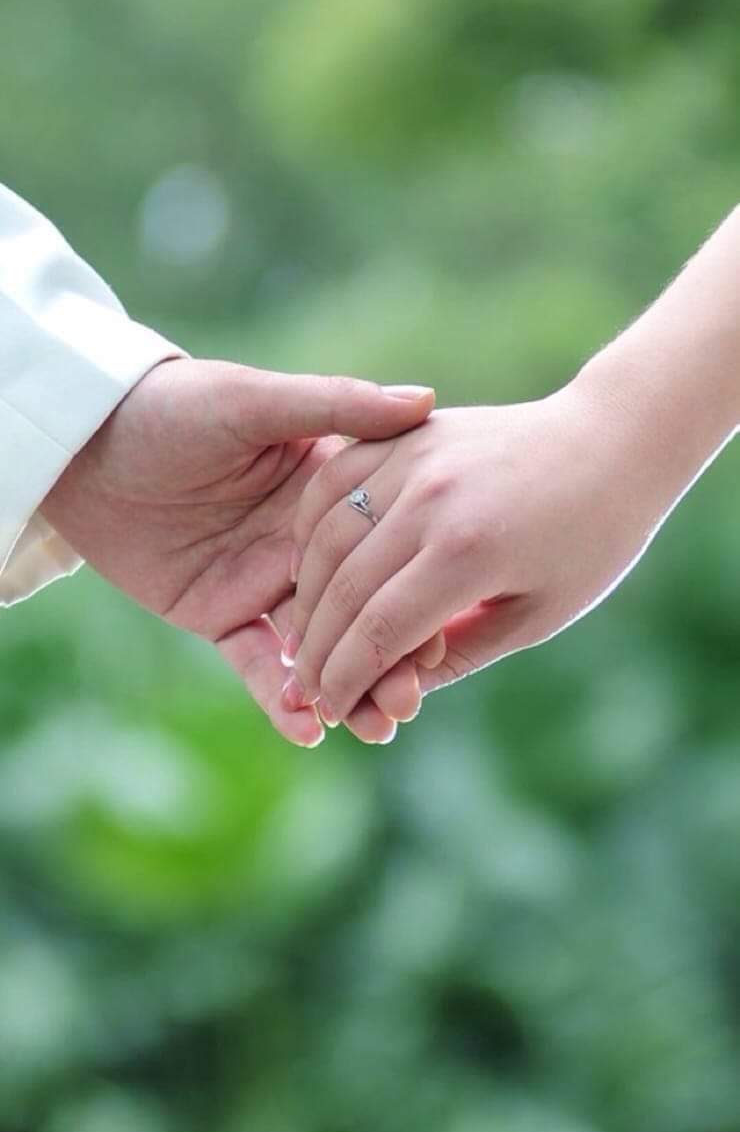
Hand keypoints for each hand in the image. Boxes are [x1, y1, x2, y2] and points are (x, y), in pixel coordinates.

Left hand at [41, 358, 436, 746]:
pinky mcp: (222, 615)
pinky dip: (280, 698)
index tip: (447, 634)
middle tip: (411, 701)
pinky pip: (257, 664)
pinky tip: (307, 731)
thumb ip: (333, 405)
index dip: (418, 592)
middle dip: (392, 657)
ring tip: (378, 729)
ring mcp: (265, 583)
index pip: (385, 549)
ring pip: (318, 646)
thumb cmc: (173, 406)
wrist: (86, 443)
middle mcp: (306, 543)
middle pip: (361, 608)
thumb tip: (423, 400)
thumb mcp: (254, 401)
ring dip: (347, 688)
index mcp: (328, 491)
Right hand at [286, 378, 682, 723]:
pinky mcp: (407, 433)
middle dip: (315, 649)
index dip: (347, 679)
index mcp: (469, 552)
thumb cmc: (590, 540)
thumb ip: (460, 655)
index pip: (380, 631)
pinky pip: (334, 479)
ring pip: (326, 534)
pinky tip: (311, 567)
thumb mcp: (537, 616)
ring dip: (306, 594)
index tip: (333, 710)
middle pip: (343, 588)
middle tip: (307, 686)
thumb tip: (392, 695)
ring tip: (303, 635)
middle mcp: (431, 500)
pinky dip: (312, 527)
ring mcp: (415, 458)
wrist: (613, 441)